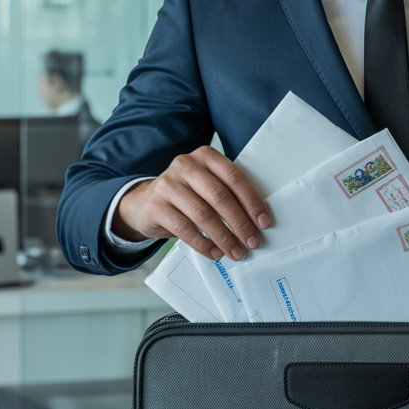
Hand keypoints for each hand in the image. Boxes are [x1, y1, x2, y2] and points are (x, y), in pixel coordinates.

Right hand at [112, 146, 271, 261]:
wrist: (145, 203)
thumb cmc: (187, 195)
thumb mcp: (206, 184)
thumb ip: (227, 192)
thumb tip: (257, 221)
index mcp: (205, 156)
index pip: (234, 177)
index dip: (252, 201)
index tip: (264, 223)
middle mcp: (186, 165)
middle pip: (220, 196)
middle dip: (240, 223)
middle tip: (253, 242)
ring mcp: (168, 184)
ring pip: (203, 214)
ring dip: (224, 237)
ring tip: (236, 252)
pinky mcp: (156, 205)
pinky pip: (184, 228)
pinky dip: (203, 244)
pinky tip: (215, 253)